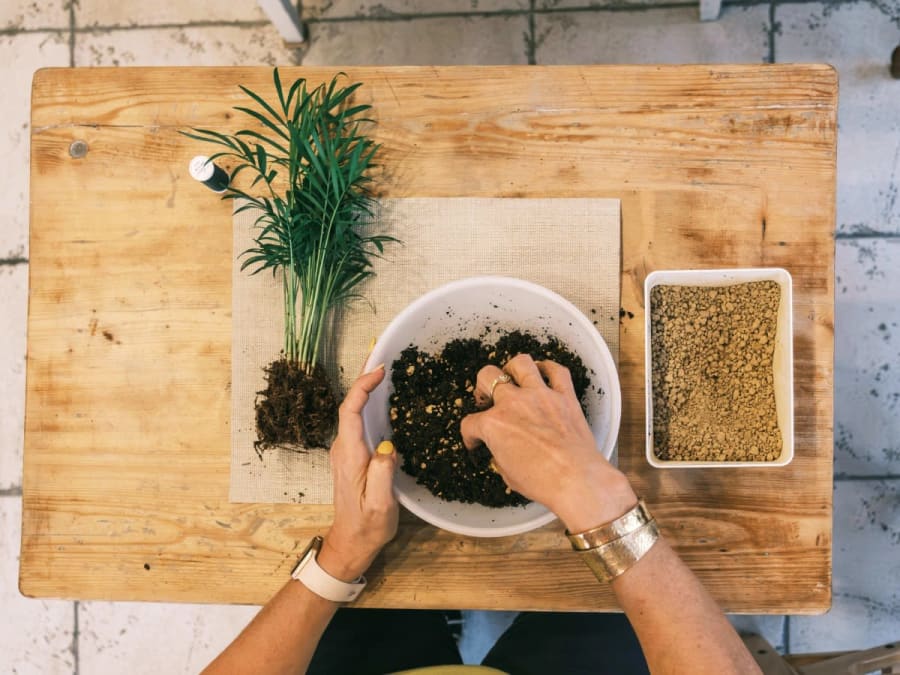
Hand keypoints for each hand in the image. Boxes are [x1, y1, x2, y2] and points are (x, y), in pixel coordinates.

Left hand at [319, 365, 397, 581]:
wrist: (351, 542)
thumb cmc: (367, 526)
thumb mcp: (380, 505)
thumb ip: (382, 475)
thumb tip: (388, 447)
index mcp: (349, 455)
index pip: (350, 411)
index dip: (362, 387)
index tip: (380, 370)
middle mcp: (343, 448)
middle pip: (350, 404)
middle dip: (364, 377)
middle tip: (381, 352)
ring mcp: (346, 450)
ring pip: (353, 410)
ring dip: (365, 387)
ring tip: (384, 367)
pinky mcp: (352, 454)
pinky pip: (357, 420)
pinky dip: (367, 402)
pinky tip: (381, 396)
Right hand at [460, 354, 636, 531]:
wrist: (577, 480)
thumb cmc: (543, 482)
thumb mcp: (508, 475)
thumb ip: (500, 455)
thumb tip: (502, 450)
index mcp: (494, 425)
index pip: (470, 423)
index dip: (470, 435)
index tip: (475, 441)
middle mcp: (513, 403)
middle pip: (487, 377)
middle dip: (482, 386)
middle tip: (488, 398)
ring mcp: (540, 395)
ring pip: (521, 363)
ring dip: (512, 368)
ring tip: (513, 378)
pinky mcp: (565, 396)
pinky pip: (557, 371)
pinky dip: (549, 368)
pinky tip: (544, 373)